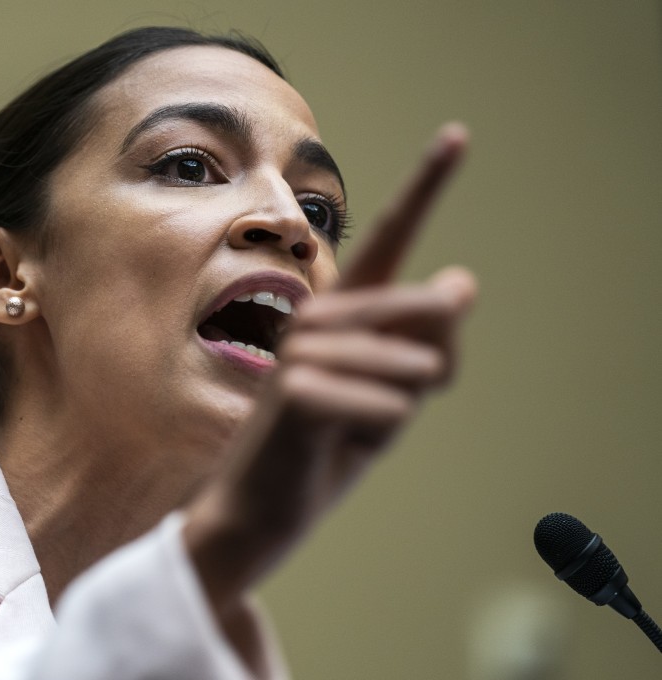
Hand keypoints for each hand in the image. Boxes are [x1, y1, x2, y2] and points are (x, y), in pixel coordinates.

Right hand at [184, 123, 477, 613]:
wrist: (264, 509)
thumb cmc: (327, 448)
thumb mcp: (392, 394)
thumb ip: (426, 340)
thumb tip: (460, 282)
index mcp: (342, 308)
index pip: (389, 240)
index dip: (425, 185)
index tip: (457, 134)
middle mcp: (319, 311)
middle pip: (432, 314)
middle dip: (430, 371)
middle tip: (380, 406)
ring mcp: (302, 345)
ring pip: (416, 365)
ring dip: (399, 408)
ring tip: (349, 429)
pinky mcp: (295, 386)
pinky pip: (392, 405)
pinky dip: (380, 433)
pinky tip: (336, 445)